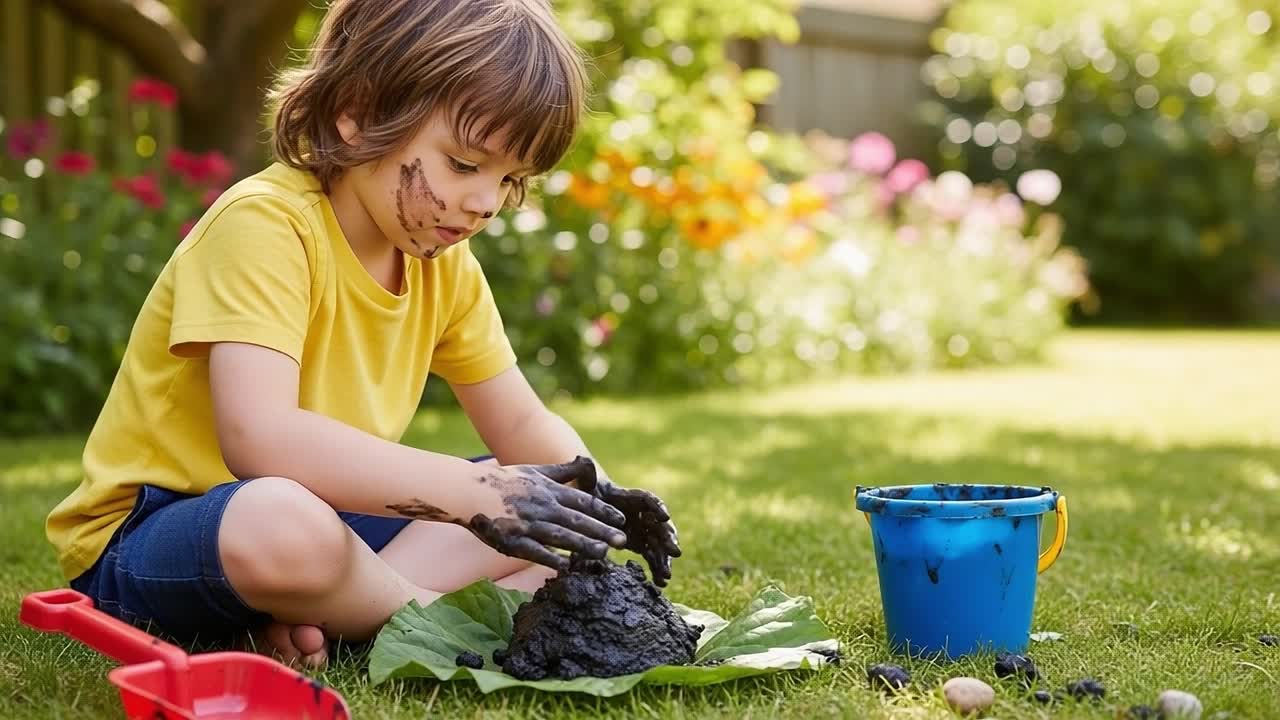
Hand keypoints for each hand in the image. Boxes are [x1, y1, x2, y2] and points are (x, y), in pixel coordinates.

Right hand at [463, 461, 628, 571]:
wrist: (468, 490)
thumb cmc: (504, 480)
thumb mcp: (536, 470)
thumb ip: (562, 471)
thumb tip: (586, 462)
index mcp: (548, 489)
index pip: (582, 501)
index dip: (603, 511)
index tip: (621, 519)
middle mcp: (542, 506)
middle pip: (577, 520)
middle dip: (602, 530)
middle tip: (623, 541)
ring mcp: (527, 523)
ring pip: (561, 536)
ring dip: (583, 544)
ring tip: (603, 553)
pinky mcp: (512, 540)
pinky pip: (535, 551)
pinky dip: (551, 558)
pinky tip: (567, 566)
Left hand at [569, 456, 681, 586]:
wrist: (588, 506)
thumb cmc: (588, 491)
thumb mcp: (585, 483)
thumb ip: (585, 474)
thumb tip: (582, 459)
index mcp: (632, 497)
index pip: (649, 500)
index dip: (658, 506)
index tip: (664, 516)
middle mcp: (642, 513)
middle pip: (660, 524)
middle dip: (668, 538)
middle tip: (675, 552)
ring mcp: (643, 529)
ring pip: (659, 543)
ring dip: (664, 558)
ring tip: (666, 576)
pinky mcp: (641, 543)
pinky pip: (653, 555)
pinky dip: (657, 568)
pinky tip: (661, 583)